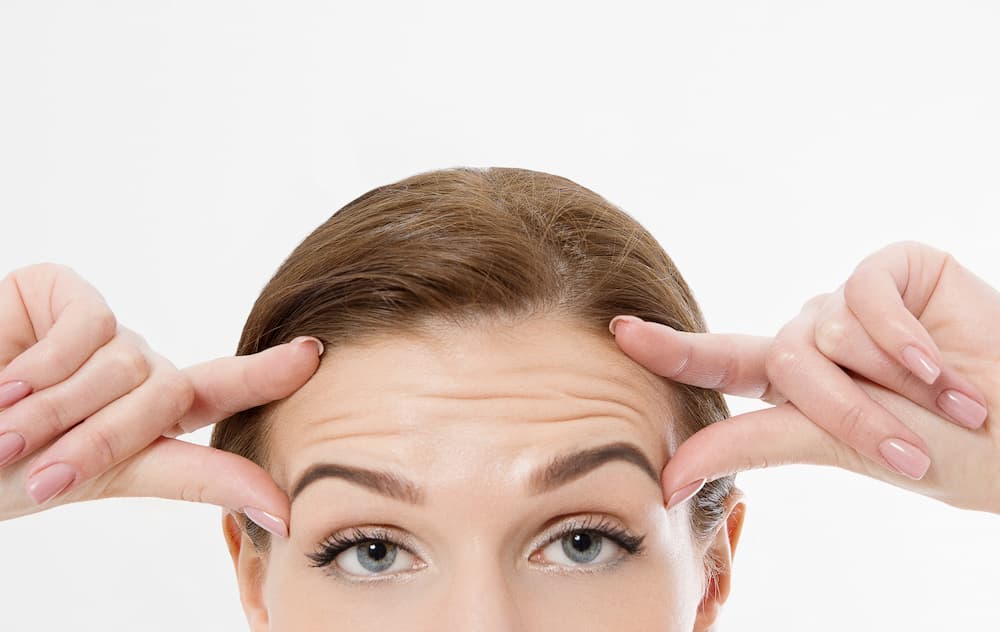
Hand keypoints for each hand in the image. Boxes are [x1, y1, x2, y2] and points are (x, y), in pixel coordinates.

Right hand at [0, 263, 322, 534]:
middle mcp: (133, 368)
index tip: (316, 357)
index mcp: (146, 414)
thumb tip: (283, 504)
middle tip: (48, 478)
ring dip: (63, 412)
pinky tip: (4, 384)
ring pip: (130, 363)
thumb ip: (189, 478)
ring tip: (6, 433)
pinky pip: (91, 325)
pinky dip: (45, 366)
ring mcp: (102, 330)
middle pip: (171, 392)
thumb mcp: (97, 476)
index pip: (220, 388)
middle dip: (106, 439)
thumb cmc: (4, 467)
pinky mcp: (65, 291)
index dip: (267, 374)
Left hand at [609, 241, 998, 514]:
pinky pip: (866, 292)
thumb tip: (667, 475)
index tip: (619, 334)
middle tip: (907, 447)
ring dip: (888, 380)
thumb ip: (751, 445)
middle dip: (846, 411)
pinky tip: (942, 363)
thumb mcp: (838, 448)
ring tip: (943, 400)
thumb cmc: (938, 448)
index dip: (671, 350)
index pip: (720, 359)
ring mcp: (850, 300)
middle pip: (783, 359)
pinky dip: (904, 338)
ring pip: (824, 330)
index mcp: (794, 382)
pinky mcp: (892, 268)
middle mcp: (814, 336)